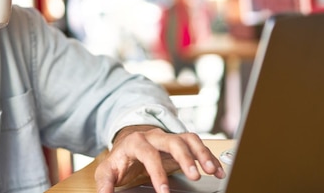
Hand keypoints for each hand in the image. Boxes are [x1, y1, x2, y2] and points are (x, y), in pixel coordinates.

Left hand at [94, 126, 225, 192]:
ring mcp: (169, 137)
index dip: (157, 172)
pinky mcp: (180, 142)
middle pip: (172, 141)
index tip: (164, 191)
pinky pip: (197, 145)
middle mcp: (154, 136)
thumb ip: (105, 183)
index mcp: (135, 142)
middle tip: (195, 175)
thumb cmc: (120, 158)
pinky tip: (218, 171)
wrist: (127, 141)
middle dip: (185, 157)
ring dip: (201, 153)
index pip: (148, 154)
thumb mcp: (108, 170)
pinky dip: (209, 157)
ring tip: (211, 170)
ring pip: (188, 139)